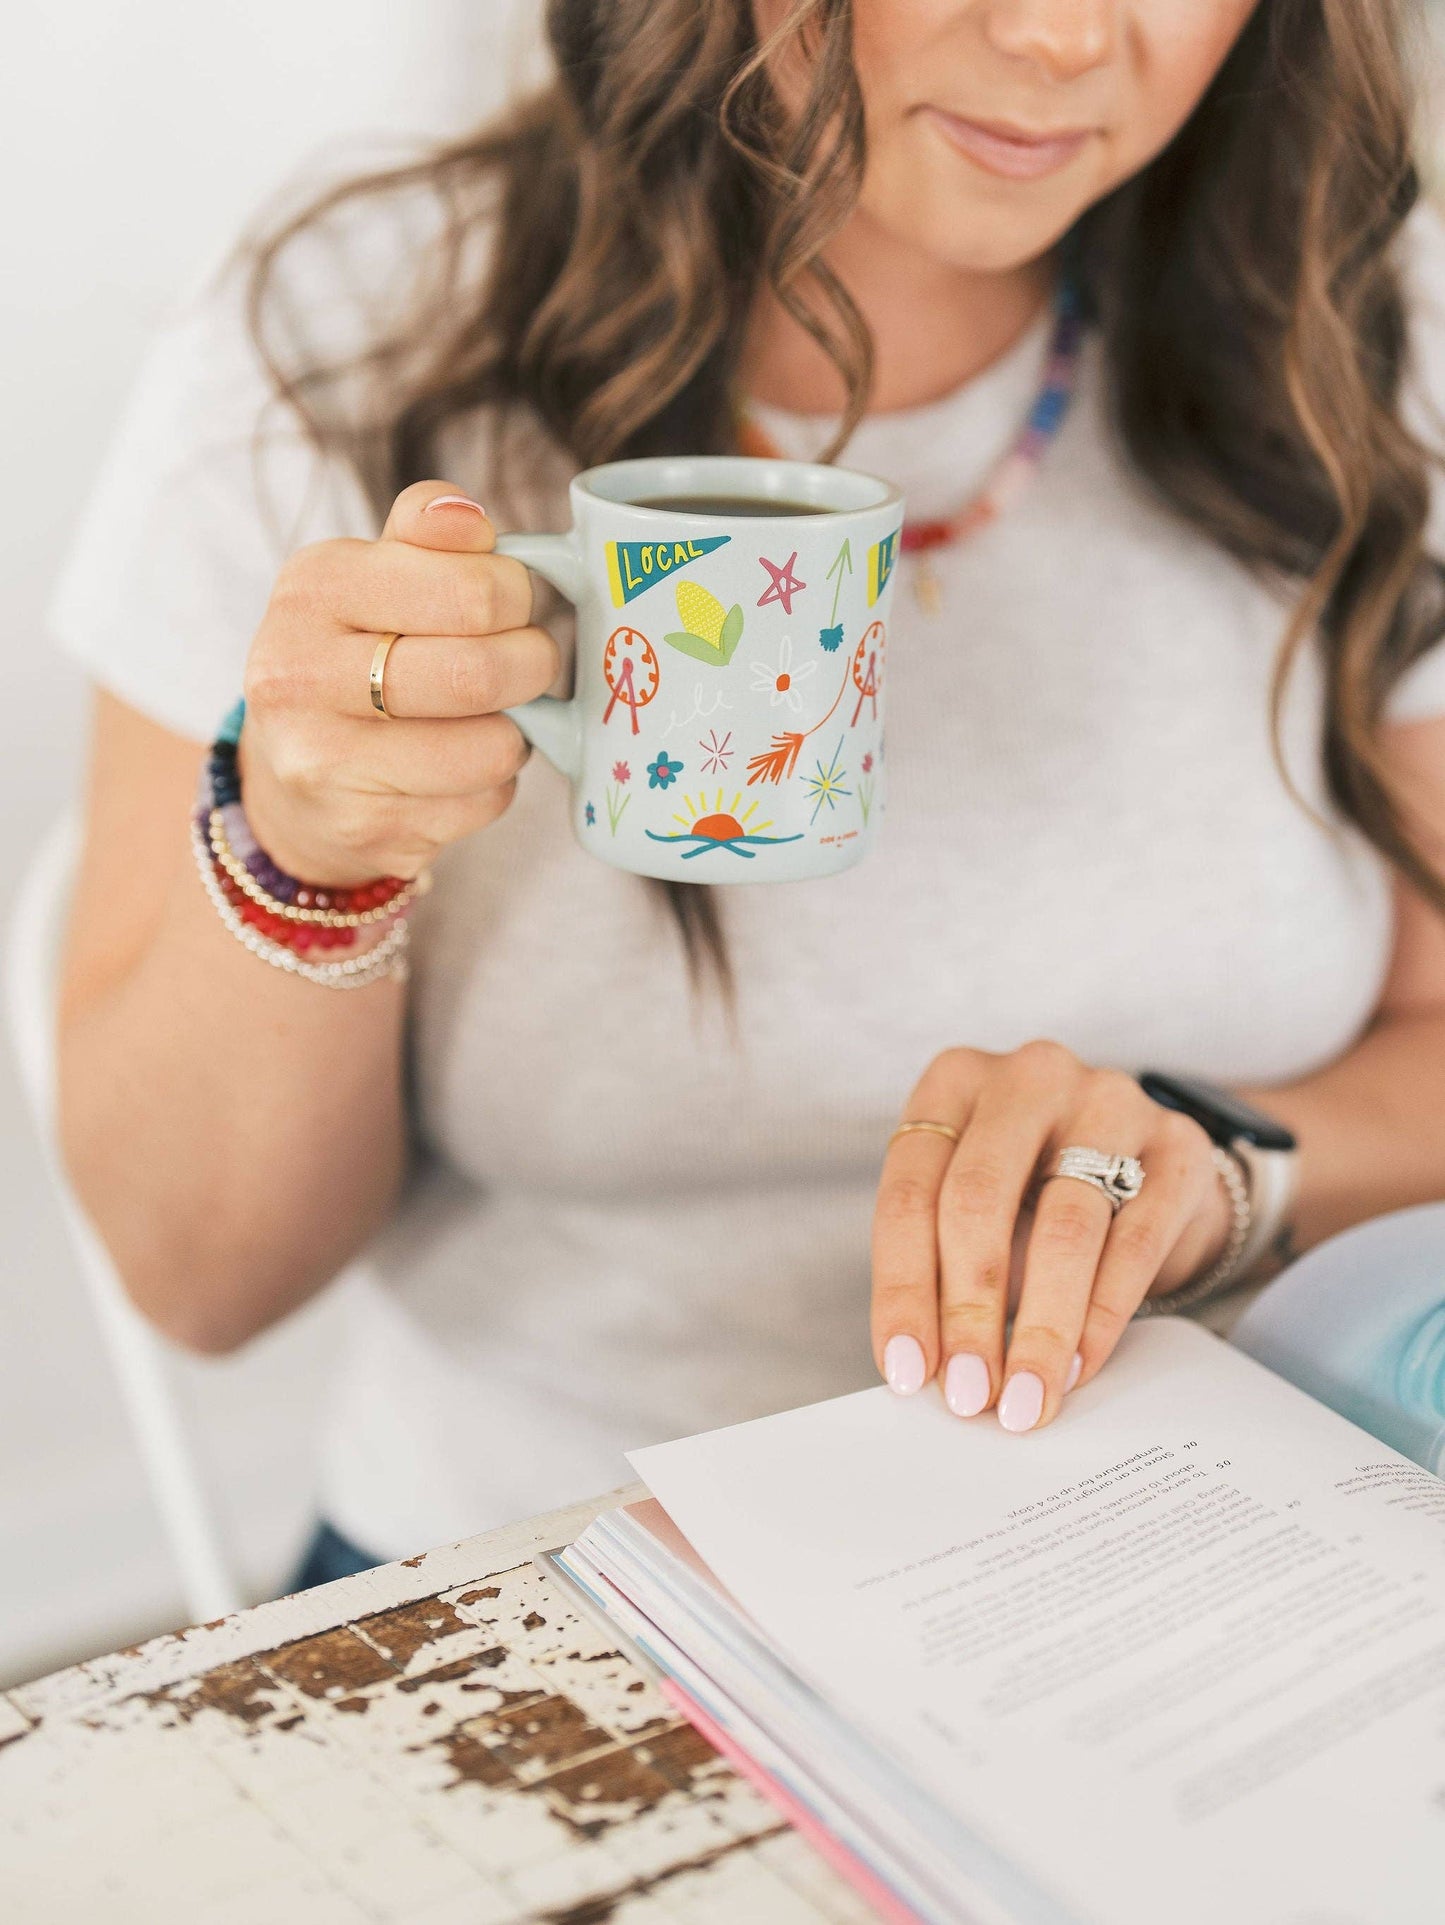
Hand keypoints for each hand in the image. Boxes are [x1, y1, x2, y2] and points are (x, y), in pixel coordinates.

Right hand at [238, 481, 558, 884]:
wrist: (297, 782)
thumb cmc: (355, 658)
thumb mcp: (372, 576)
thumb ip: (425, 532)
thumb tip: (468, 517)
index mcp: (312, 589)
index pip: (468, 589)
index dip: (517, 594)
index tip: (514, 600)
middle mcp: (301, 674)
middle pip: (478, 672)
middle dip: (532, 664)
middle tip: (531, 660)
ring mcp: (329, 762)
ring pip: (490, 747)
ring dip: (517, 731)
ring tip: (493, 714)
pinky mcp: (369, 828)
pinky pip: (484, 801)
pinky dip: (494, 782)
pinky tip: (461, 766)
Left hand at [870, 1042, 1233, 1431]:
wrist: (1152, 1160)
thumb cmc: (1035, 1188)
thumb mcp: (974, 1203)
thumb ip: (943, 1264)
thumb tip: (926, 1366)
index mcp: (954, 1082)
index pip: (910, 1192)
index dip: (903, 1288)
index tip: (907, 1368)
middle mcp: (1028, 1077)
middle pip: (978, 1200)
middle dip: (968, 1312)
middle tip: (969, 1393)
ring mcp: (1109, 1101)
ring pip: (1063, 1227)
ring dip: (1040, 1330)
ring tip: (1025, 1399)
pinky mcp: (1178, 1145)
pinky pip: (1135, 1243)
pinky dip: (1101, 1317)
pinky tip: (1079, 1366)